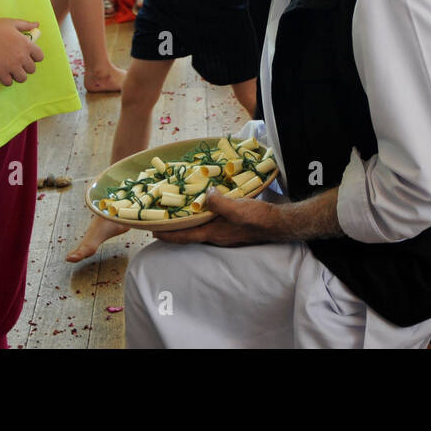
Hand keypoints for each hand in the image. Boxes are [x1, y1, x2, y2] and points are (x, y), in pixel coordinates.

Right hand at [0, 18, 42, 85]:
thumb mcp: (12, 23)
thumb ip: (26, 25)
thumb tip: (37, 25)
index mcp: (27, 44)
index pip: (40, 57)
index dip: (34, 57)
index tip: (27, 56)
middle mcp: (22, 56)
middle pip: (32, 69)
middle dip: (26, 67)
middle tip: (18, 63)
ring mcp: (11, 66)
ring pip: (22, 78)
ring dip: (17, 75)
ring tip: (11, 70)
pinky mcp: (0, 72)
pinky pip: (8, 83)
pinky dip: (6, 80)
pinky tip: (2, 73)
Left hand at [154, 189, 276, 246]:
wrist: (278, 224)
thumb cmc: (258, 218)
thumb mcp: (238, 208)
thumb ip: (219, 203)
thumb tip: (206, 194)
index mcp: (213, 233)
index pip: (184, 236)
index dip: (168, 235)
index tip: (151, 232)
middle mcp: (216, 236)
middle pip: (189, 234)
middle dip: (174, 229)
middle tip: (160, 221)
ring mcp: (225, 234)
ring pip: (200, 229)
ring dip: (188, 223)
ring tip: (178, 213)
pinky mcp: (232, 228)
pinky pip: (211, 224)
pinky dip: (202, 218)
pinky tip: (204, 209)